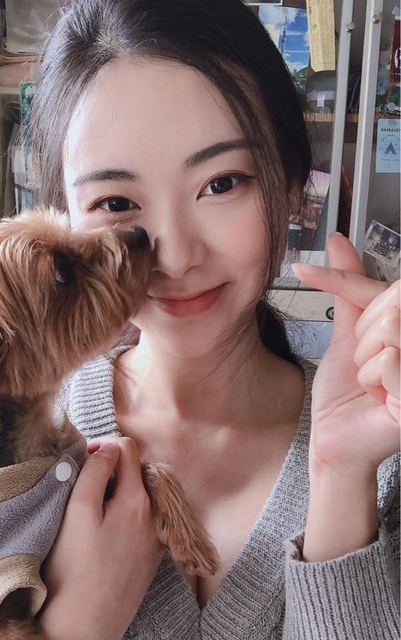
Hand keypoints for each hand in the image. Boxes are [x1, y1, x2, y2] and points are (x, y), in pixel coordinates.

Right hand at [38, 437, 164, 639]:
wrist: (85, 627)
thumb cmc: (75, 569)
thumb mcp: (79, 511)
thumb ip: (95, 472)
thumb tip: (107, 448)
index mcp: (138, 499)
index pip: (127, 448)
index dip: (102, 446)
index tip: (82, 460)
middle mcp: (155, 515)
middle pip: (135, 470)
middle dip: (111, 469)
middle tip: (83, 487)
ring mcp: (155, 536)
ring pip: (138, 494)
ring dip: (117, 490)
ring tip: (92, 509)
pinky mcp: (150, 555)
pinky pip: (141, 518)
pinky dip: (125, 512)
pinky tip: (105, 530)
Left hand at [292, 233, 399, 476]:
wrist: (335, 437)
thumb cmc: (345, 390)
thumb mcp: (346, 332)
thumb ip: (348, 287)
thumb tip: (339, 242)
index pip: (380, 288)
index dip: (339, 279)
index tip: (301, 268)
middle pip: (386, 309)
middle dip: (360, 340)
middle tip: (364, 364)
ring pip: (386, 332)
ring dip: (364, 361)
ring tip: (371, 380)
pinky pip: (387, 360)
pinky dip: (371, 379)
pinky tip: (378, 396)